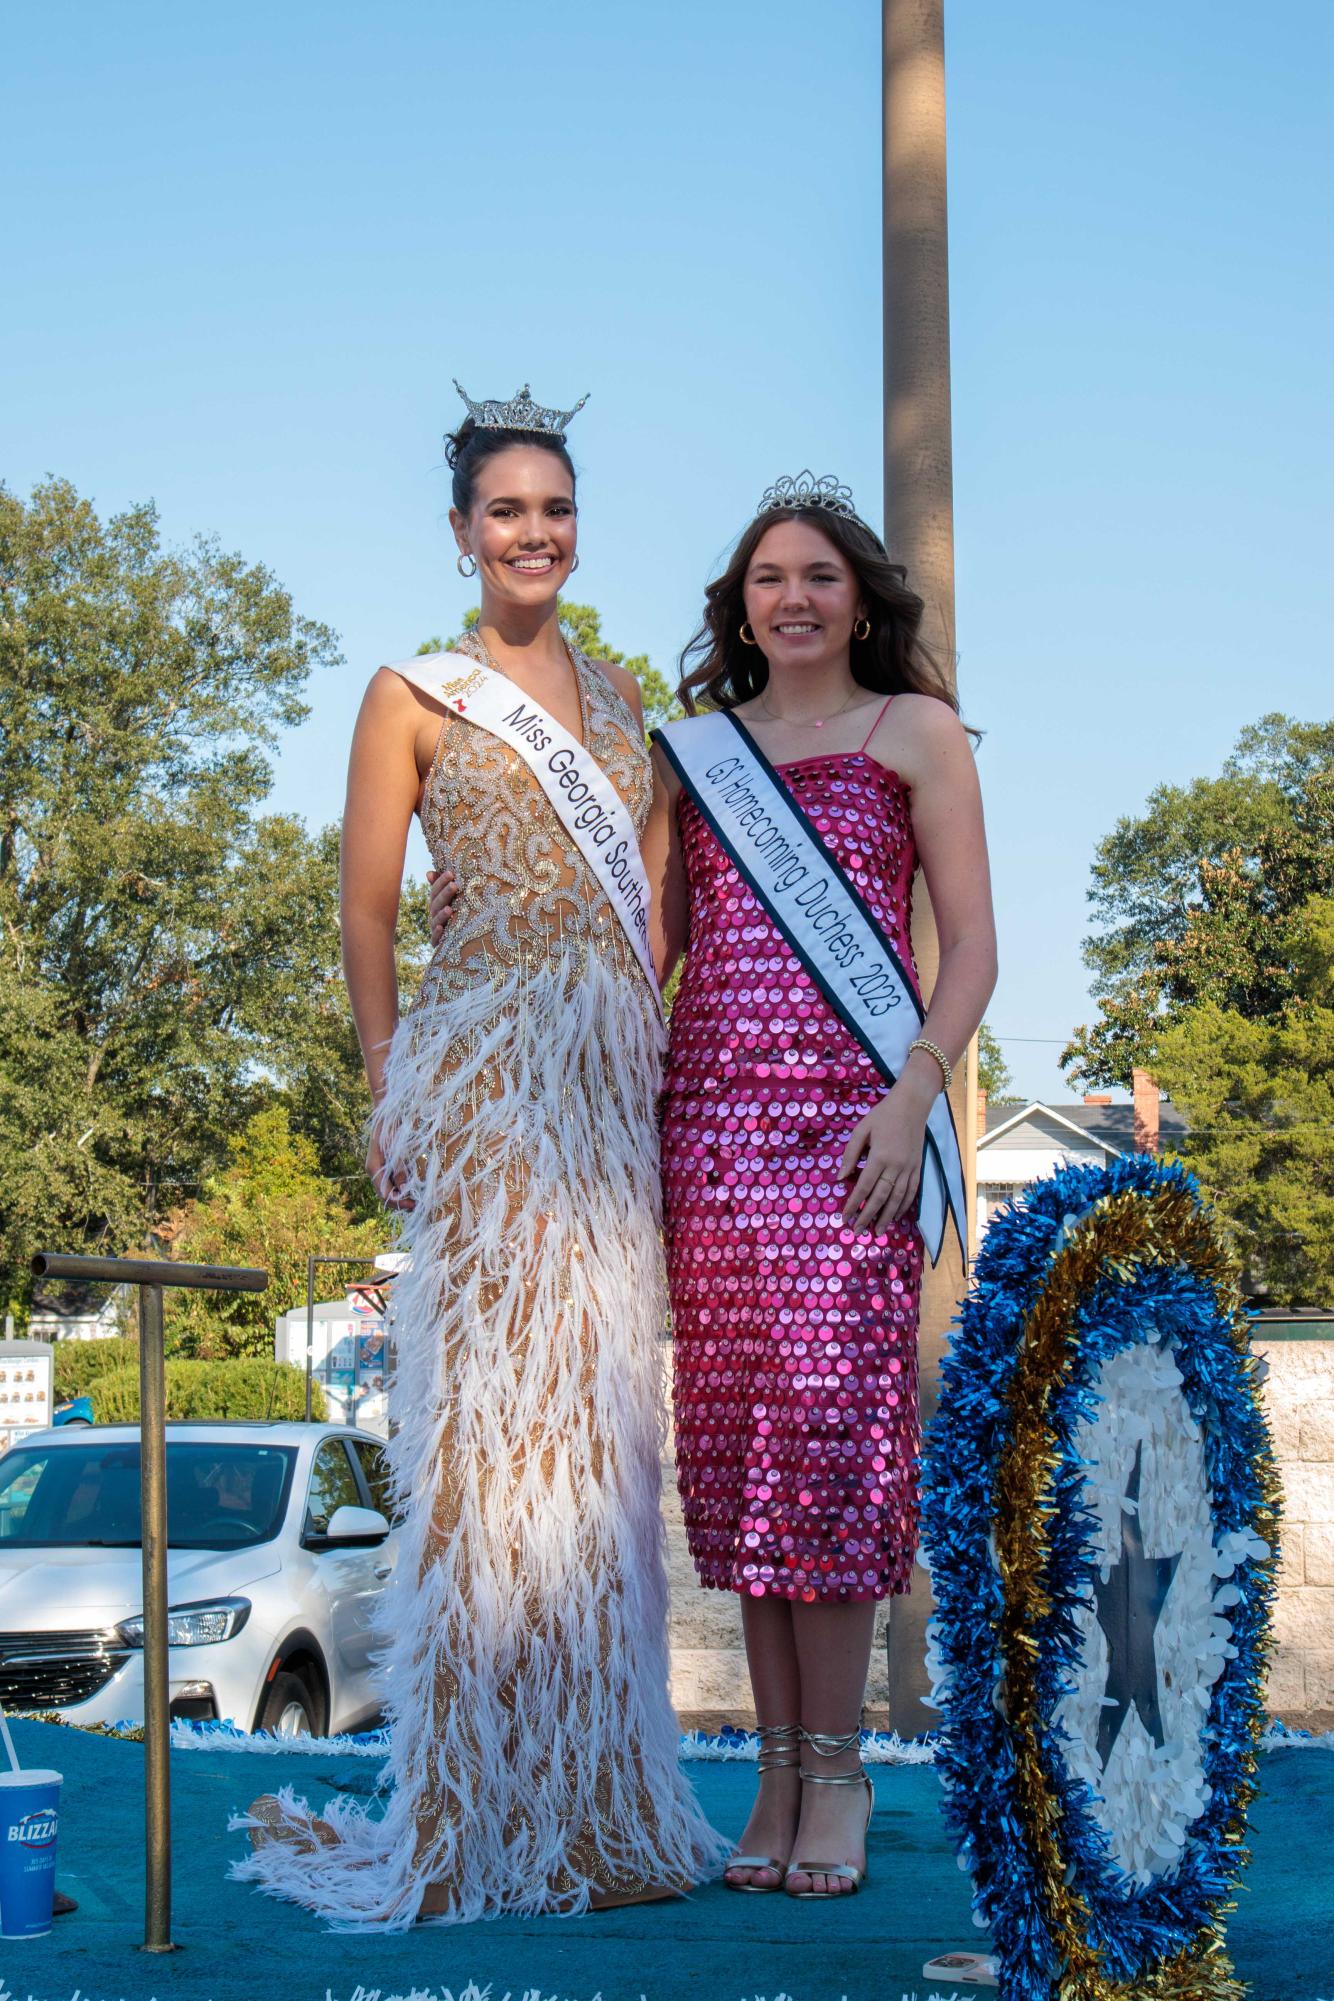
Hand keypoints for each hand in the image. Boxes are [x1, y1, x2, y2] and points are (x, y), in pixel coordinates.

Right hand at [366, 1123, 413, 1212]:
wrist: (388, 1113)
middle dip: (401, 1202)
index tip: (414, 1205)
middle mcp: (375, 1171)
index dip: (399, 1202)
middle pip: (386, 1195)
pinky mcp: (387, 1165)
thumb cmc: (390, 1128)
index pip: (384, 1194)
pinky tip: (415, 1189)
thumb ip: (399, 1168)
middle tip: (419, 1206)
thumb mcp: (395, 1149)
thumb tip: (403, 1189)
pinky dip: (403, 1188)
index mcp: (373, 1168)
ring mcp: (381, 1169)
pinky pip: (394, 1182)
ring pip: (390, 1190)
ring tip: (419, 1201)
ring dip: (403, 1196)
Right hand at [427, 867, 459, 944]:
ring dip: (442, 914)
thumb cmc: (454, 915)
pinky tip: (441, 928)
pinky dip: (437, 933)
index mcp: (436, 903)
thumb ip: (440, 887)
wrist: (458, 943)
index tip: (451, 873)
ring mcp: (435, 928)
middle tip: (454, 885)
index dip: (441, 881)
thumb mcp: (449, 900)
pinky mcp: (438, 943)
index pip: (435, 890)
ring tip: (449, 909)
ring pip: (436, 920)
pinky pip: (436, 939)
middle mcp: (434, 915)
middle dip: (445, 894)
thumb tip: (429, 873)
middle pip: (436, 903)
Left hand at [837, 1084, 928, 1233]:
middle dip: (868, 1216)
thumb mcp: (861, 1129)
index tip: (845, 1217)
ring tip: (877, 1231)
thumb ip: (850, 1154)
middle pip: (881, 1197)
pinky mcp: (918, 1168)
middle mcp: (896, 1166)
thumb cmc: (883, 1115)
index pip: (864, 1186)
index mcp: (879, 1156)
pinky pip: (911, 1192)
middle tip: (858, 1231)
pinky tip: (895, 1216)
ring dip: (887, 1217)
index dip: (853, 1203)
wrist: (912, 1105)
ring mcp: (909, 1168)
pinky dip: (903, 1206)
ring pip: (898, 1199)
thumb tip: (840, 1178)